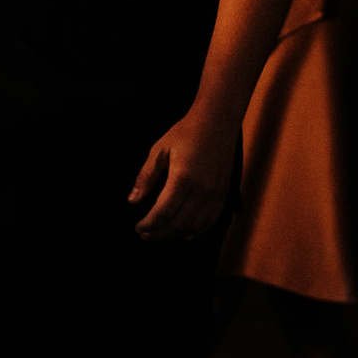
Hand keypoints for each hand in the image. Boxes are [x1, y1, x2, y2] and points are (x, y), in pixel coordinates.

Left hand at [127, 107, 235, 240]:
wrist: (216, 122)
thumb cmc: (185, 134)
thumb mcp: (158, 151)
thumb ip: (146, 178)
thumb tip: (133, 201)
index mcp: (182, 178)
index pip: (163, 212)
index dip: (149, 224)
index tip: (138, 228)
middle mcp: (202, 189)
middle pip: (179, 223)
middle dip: (160, 232)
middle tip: (145, 235)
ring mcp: (216, 193)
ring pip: (195, 225)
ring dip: (176, 235)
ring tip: (160, 235)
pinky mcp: (224, 193)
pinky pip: (211, 220)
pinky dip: (197, 231)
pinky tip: (185, 235)